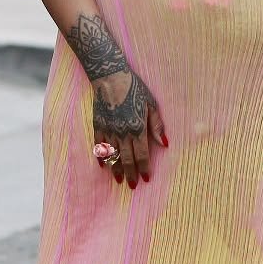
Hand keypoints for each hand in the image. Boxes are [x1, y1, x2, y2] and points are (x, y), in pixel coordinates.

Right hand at [92, 67, 167, 186]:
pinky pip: (98, 146)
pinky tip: (103, 165)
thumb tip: (164, 143)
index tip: (146, 179)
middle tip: (133, 186)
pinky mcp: (98, 125)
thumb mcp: (151, 104)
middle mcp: (122, 133)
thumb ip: (157, 125)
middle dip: (130, 174)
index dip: (144, 168)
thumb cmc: (134, 88)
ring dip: (116, 169)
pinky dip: (101, 156)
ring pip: (113, 155)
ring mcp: (109, 130)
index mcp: (138, 128)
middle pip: (127, 159)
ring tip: (119, 180)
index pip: (142, 155)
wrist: (109, 77)